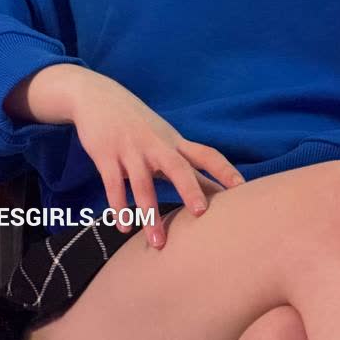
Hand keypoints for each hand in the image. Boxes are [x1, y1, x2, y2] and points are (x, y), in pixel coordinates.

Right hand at [68, 72, 244, 250]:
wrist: (97, 95)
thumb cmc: (138, 124)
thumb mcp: (163, 138)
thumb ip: (184, 164)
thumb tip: (216, 191)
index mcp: (174, 142)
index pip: (206, 154)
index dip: (224, 170)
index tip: (243, 188)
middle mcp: (155, 144)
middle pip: (177, 166)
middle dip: (189, 189)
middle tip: (200, 214)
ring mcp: (130, 149)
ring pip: (142, 182)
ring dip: (149, 213)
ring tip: (158, 243)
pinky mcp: (106, 154)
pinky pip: (113, 183)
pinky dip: (119, 206)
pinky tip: (124, 227)